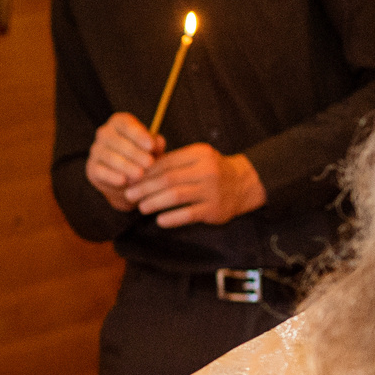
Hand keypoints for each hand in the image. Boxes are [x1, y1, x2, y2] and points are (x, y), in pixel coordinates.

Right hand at [86, 112, 163, 212]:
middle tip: (149, 163)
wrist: (127, 178)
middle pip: (118, 141)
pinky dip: (112, 176)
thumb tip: (158, 142)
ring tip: (140, 174)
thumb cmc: (142, 156)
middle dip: (135, 153)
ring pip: (110, 157)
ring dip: (126, 166)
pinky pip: (100, 170)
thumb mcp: (152, 149)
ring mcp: (96, 149)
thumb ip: (155, 144)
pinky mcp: (92, 167)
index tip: (151, 146)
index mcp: (119, 122)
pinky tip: (124, 181)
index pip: (127, 125)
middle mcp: (105, 132)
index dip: (139, 135)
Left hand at [122, 143, 264, 227]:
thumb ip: (173, 162)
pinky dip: (172, 218)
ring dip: (154, 202)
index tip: (130, 179)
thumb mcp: (197, 158)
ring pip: (176, 196)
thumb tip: (139, 169)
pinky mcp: (215, 209)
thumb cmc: (212, 170)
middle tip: (129, 195)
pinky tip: (160, 220)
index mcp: (198, 154)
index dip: (145, 172)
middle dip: (144, 188)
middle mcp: (206, 170)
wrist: (245, 184)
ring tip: (141, 207)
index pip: (166, 162)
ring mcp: (211, 190)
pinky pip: (189, 214)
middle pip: (168, 179)